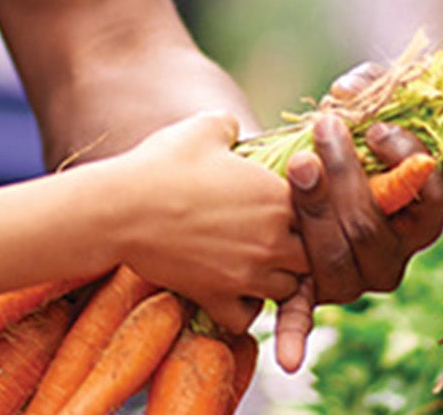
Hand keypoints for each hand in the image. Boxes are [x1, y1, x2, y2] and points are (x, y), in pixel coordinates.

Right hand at [103, 110, 309, 333]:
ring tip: (254, 261)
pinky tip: (231, 288)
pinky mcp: (218, 298)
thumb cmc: (162, 164)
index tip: (283, 203)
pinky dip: (245, 308)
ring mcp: (247, 274)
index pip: (321, 211)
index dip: (307, 208)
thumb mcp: (203, 128)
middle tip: (273, 235)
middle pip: (313, 255)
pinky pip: (249, 317)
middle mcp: (273, 239)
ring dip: (276, 278)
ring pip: (287, 289)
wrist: (121, 208)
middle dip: (298, 247)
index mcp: (278, 196)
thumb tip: (235, 127)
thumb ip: (231, 125)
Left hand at [269, 68, 442, 370]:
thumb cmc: (353, 121)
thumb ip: (367, 85)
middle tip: (324, 131)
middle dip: (349, 179)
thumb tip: (345, 91)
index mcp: (423, 212)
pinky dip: (296, 335)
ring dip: (316, 214)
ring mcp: (355, 275)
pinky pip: (305, 313)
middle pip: (374, 229)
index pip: (431, 197)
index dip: (408, 163)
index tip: (378, 128)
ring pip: (338, 260)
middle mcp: (396, 253)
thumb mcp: (369, 96)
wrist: (311, 152)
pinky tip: (289, 359)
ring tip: (298, 166)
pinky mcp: (313, 285)